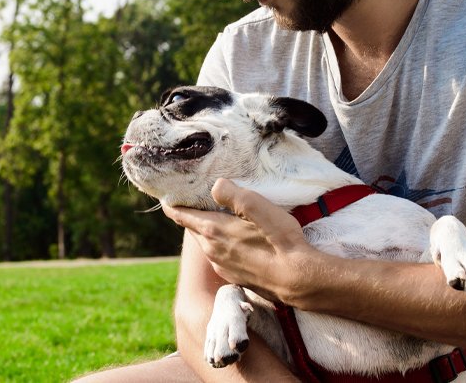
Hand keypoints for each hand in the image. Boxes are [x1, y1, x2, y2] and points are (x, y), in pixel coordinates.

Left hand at [163, 178, 315, 302]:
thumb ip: (232, 194)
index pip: (181, 215)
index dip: (172, 204)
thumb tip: (215, 186)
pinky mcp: (234, 277)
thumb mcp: (258, 206)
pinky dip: (222, 245)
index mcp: (213, 230)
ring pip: (207, 242)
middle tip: (199, 200)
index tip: (166, 196)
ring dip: (210, 230)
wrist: (298, 280)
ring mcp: (222, 266)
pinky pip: (220, 256)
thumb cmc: (280, 241)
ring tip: (222, 217)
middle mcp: (211, 251)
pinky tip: (239, 241)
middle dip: (193, 215)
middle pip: (194, 228)